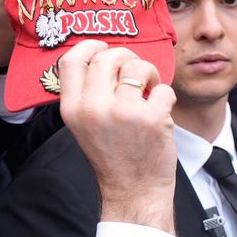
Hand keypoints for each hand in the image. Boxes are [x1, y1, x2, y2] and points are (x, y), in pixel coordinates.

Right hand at [59, 41, 177, 232]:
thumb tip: (101, 55)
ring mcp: (123, 113)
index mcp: (72, 109)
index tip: (103, 49)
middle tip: (134, 72)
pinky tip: (160, 112)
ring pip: (138, 67)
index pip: (71, 60)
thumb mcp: (84, 124)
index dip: (89, 46)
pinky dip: (165, 97)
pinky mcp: (152, 119)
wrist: (134, 190)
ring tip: (149, 91)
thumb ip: (86, 93)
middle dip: (126, 57)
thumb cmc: (113, 154)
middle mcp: (93, 109)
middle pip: (107, 56)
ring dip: (148, 74)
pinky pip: (163, 88)